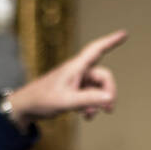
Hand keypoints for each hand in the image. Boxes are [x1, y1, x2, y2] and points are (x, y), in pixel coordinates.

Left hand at [7, 30, 126, 126]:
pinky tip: (85, 116)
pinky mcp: (74, 91)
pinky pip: (90, 97)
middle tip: (108, 110)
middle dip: (108, 92)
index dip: (111, 41)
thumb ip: (89, 99)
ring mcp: (77, 82)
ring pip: (98, 89)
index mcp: (75, 67)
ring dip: (98, 103)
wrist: (25, 107)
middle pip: (103, 77)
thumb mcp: (67, 101)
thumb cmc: (42, 100)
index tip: (124, 34)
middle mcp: (78, 72)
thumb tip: (109, 98)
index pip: (96, 50)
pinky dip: (91, 106)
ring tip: (89, 116)